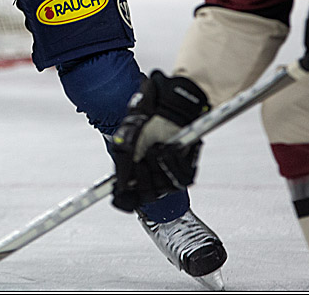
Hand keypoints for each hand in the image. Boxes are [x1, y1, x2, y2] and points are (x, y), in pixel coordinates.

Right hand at [110, 70, 207, 211]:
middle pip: (148, 196)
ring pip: (165, 187)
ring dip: (158, 164)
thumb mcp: (123, 141)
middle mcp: (151, 179)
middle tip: (139, 160)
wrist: (164, 108)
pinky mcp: (187, 171)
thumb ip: (121, 163)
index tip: (120, 192)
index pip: (127, 200)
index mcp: (133, 175)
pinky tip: (170, 146)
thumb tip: (121, 186)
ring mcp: (169, 177)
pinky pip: (182, 177)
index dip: (124, 200)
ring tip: (155, 147)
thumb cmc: (143, 123)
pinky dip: (174, 159)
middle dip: (143, 177)